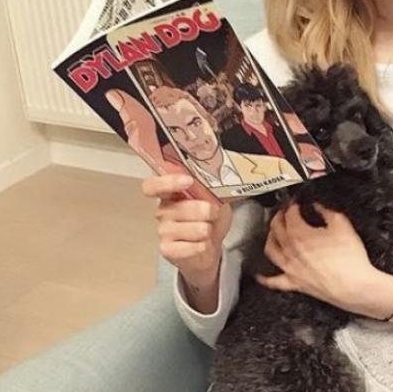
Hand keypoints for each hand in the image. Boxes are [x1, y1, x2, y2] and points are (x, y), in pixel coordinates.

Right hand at [113, 88, 234, 280]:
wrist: (213, 251)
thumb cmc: (214, 215)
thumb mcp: (221, 191)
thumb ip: (219, 170)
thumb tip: (238, 140)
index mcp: (172, 190)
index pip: (154, 182)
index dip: (166, 181)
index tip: (186, 181)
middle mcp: (162, 208)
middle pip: (176, 209)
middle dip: (200, 212)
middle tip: (213, 213)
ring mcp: (162, 230)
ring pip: (185, 230)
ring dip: (205, 232)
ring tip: (210, 231)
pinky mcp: (166, 251)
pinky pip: (183, 248)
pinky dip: (199, 248)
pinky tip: (201, 247)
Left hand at [254, 202, 376, 307]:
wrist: (353, 286)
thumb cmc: (349, 258)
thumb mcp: (342, 225)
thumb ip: (327, 211)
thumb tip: (318, 205)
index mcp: (300, 233)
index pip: (290, 213)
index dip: (292, 204)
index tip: (297, 201)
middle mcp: (290, 249)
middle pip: (276, 228)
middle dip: (279, 216)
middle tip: (285, 211)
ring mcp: (290, 267)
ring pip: (271, 250)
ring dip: (270, 238)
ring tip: (273, 232)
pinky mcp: (294, 283)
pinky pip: (274, 281)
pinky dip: (264, 278)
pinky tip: (259, 275)